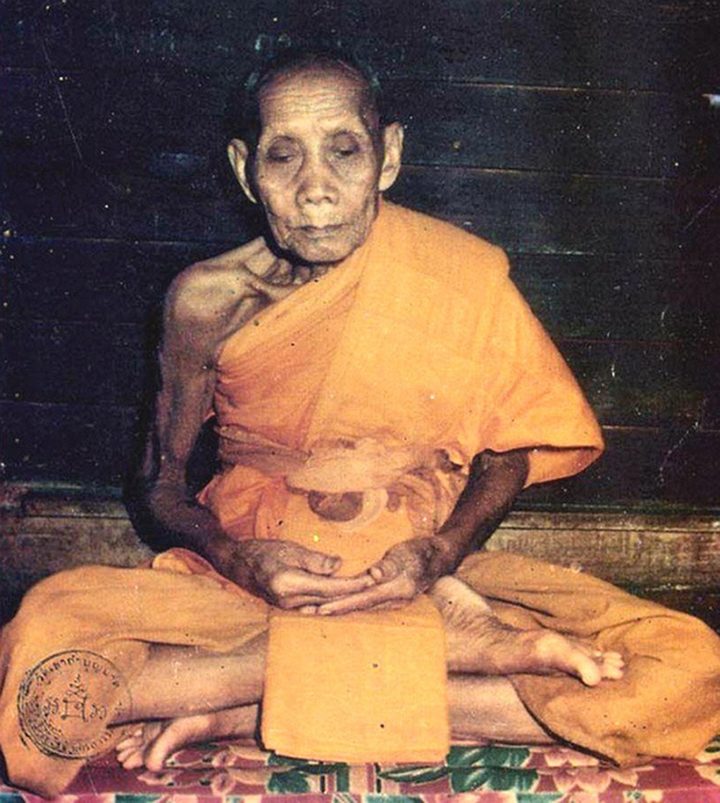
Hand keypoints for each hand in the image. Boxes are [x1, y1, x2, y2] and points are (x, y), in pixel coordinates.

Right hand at [219, 538, 375, 609]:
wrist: (237, 564)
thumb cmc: (263, 551)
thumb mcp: (290, 549)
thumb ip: (315, 561)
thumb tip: (339, 566)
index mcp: (289, 584)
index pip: (329, 588)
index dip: (353, 585)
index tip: (372, 579)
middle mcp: (289, 602)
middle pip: (330, 601)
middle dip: (355, 594)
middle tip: (378, 585)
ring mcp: (288, 609)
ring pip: (325, 607)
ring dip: (346, 601)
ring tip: (369, 593)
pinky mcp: (289, 610)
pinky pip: (316, 608)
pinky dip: (333, 603)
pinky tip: (348, 599)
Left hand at [315, 536, 454, 615]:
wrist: (439, 556)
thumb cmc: (422, 551)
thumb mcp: (406, 554)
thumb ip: (389, 566)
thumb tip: (374, 576)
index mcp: (397, 591)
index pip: (363, 600)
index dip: (342, 604)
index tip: (321, 609)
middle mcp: (394, 601)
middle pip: (358, 608)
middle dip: (334, 611)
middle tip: (308, 615)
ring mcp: (392, 601)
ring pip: (360, 607)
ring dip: (338, 610)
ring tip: (314, 613)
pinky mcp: (389, 597)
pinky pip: (365, 603)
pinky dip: (349, 604)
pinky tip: (335, 605)